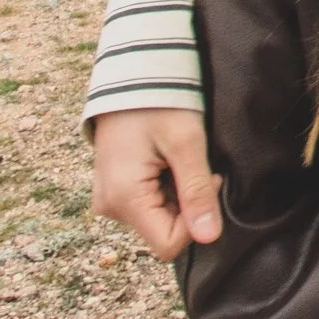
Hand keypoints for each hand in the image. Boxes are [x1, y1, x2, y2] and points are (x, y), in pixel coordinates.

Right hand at [90, 109, 222, 256]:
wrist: (130, 74)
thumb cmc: (160, 101)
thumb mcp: (186, 143)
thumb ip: (197, 192)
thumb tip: (209, 237)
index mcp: (123, 198)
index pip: (168, 245)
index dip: (196, 219)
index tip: (206, 178)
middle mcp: (109, 206)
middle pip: (163, 232)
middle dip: (187, 205)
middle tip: (192, 164)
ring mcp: (109, 199)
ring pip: (157, 219)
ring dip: (177, 195)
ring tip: (175, 158)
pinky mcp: (113, 191)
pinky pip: (147, 205)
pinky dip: (164, 188)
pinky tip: (164, 160)